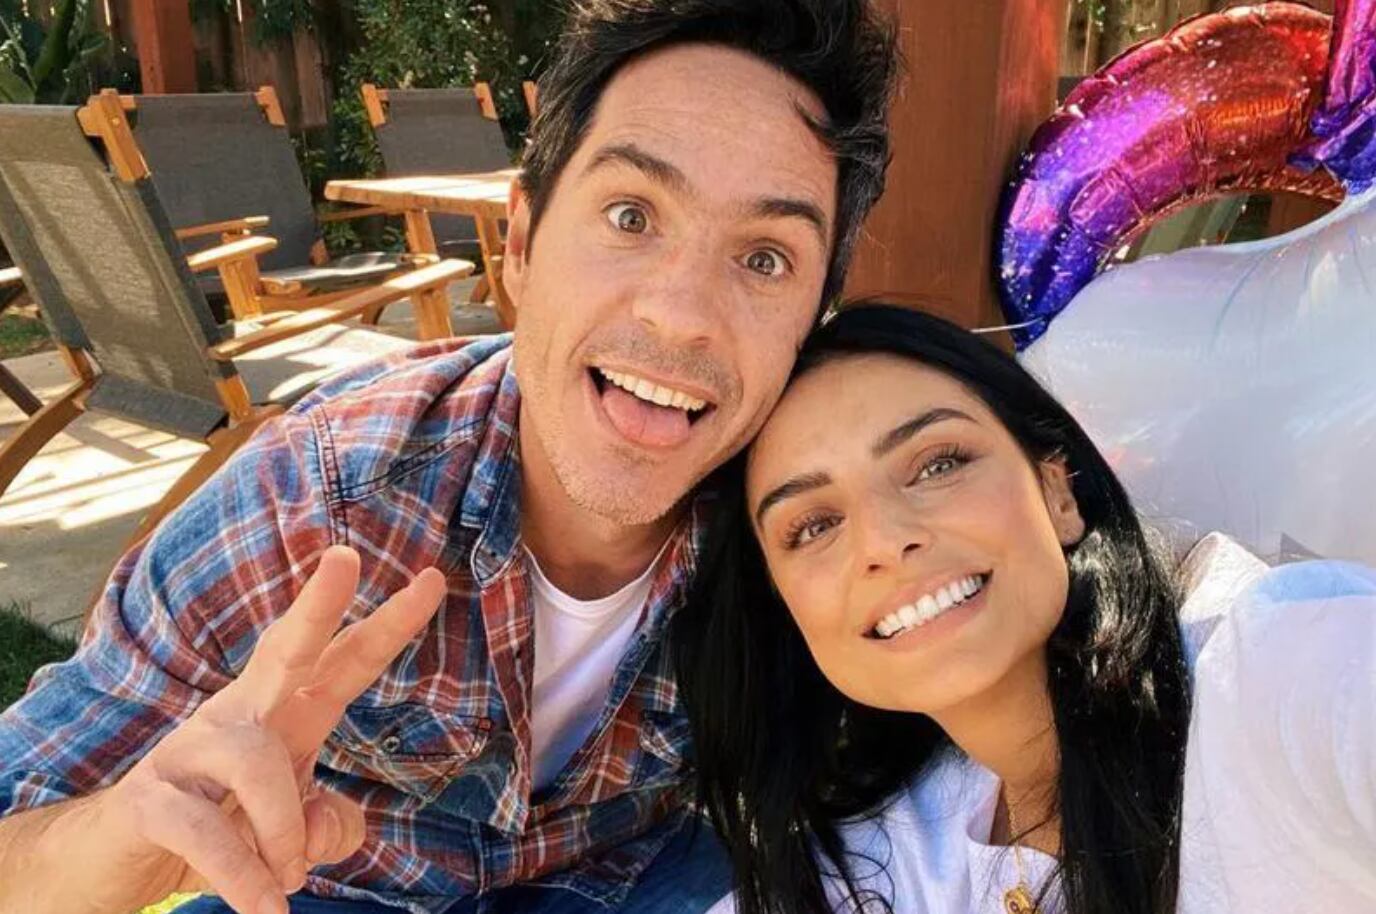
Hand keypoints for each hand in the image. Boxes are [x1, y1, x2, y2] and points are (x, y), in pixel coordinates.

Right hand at [101, 546, 445, 913]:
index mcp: (285, 713)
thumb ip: (328, 826)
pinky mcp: (150, 797)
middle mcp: (241, 713)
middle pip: (284, 647)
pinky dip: (243, 875)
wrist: (116, 863)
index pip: (345, 660)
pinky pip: (205, 829)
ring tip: (288, 880)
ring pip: (256, 764)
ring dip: (283, 830)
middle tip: (346, 555)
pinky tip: (264, 905)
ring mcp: (190, 748)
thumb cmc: (222, 828)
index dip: (389, 624)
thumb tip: (326, 829)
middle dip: (318, 603)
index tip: (433, 578)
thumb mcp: (291, 832)